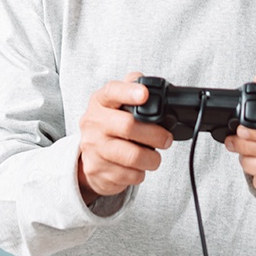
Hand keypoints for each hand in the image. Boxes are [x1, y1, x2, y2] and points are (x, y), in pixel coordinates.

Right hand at [77, 72, 172, 204]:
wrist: (89, 155)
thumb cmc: (110, 124)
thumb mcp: (115, 102)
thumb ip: (131, 87)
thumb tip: (147, 80)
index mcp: (100, 102)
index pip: (112, 92)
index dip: (129, 92)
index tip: (145, 94)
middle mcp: (93, 124)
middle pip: (128, 126)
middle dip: (155, 134)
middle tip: (166, 139)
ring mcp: (94, 148)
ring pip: (132, 156)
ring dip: (152, 158)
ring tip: (154, 156)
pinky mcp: (98, 171)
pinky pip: (129, 175)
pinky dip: (141, 172)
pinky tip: (138, 166)